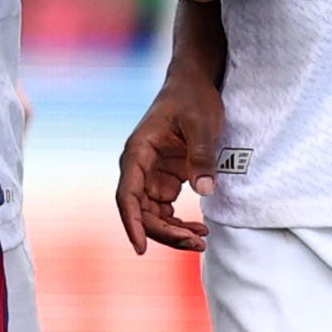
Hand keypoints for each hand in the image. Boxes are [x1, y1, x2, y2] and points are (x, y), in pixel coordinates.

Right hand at [115, 63, 224, 254]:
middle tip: (196, 244)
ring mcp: (152, 175)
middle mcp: (139, 167)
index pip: (127, 195)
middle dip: (165, 232)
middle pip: (142, 211)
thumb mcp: (201, 123)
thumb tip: (203, 190)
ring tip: (202, 240)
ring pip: (154, 215)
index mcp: (138, 152)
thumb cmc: (193, 98)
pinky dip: (180, 223)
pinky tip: (200, 231)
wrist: (195, 83)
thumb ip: (201, 155)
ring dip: (174, 232)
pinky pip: (167, 210)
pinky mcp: (166, 178)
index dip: (132, 223)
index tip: (141, 248)